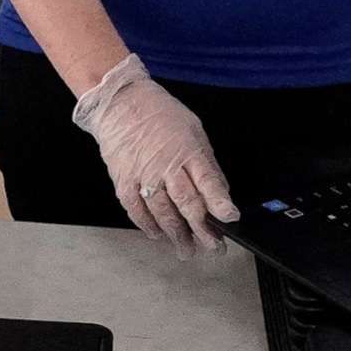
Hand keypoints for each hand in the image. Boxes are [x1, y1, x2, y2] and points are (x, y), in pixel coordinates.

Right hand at [70, 54, 239, 253]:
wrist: (120, 101)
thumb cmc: (159, 113)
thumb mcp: (194, 130)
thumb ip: (206, 163)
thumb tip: (219, 192)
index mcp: (188, 150)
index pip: (208, 181)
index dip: (220, 203)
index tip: (230, 219)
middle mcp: (166, 165)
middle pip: (187, 203)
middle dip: (203, 230)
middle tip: (214, 247)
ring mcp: (143, 174)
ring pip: (163, 212)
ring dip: (177, 235)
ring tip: (187, 249)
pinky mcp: (123, 180)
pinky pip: (136, 209)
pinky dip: (147, 225)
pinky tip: (157, 235)